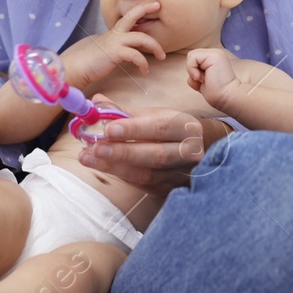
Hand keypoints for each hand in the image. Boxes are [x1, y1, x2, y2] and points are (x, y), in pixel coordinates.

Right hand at [59, 0, 166, 87]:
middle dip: (145, 8)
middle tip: (158, 5)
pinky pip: (136, 55)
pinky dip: (143, 63)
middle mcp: (114, 34)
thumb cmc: (87, 61)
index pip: (128, 19)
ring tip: (161, 56)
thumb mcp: (103, 50)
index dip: (139, 10)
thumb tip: (122, 51)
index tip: (151, 6)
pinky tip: (144, 71)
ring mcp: (115, 42)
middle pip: (132, 16)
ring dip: (155, 46)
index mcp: (112, 33)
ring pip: (141, 37)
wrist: (76, 67)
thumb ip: (113, 47)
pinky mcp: (115, 52)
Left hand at [76, 104, 227, 194]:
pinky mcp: (172, 189)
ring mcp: (181, 174)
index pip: (160, 127)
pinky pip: (145, 186)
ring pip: (148, 174)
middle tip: (94, 148)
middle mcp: (188, 152)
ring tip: (89, 158)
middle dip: (122, 152)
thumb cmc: (173, 129)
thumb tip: (96, 102)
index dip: (134, 129)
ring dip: (115, 167)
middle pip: (155, 155)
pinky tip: (104, 167)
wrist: (203, 151)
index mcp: (185, 127)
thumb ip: (125, 111)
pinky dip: (122, 176)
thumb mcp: (156, 114)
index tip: (108, 129)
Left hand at [186, 47, 241, 110]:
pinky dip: (192, 69)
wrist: (228, 97)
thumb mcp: (203, 84)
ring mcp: (215, 53)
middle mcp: (215, 54)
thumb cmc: (218, 94)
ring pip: (191, 56)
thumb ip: (196, 78)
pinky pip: (192, 57)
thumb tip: (190, 79)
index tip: (205, 82)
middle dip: (193, 71)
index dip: (194, 72)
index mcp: (213, 60)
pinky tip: (202, 77)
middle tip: (205, 81)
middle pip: (191, 57)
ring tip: (205, 79)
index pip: (194, 60)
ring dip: (193, 71)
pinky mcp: (214, 55)